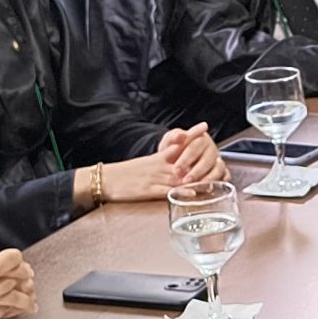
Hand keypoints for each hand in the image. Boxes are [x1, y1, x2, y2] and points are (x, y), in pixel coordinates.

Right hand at [103, 124, 221, 201]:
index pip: (177, 144)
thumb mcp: (143, 164)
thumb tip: (176, 166)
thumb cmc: (123, 174)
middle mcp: (158, 166)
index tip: (204, 127)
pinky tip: (192, 191)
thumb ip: (160, 164)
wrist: (105, 179)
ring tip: (212, 174)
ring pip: (179, 175)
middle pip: (182, 157)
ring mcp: (155, 177)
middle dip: (198, 151)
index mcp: (157, 158)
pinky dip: (180, 191)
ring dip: (195, 175)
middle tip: (212, 143)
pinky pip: (168, 190)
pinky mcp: (149, 190)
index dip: (191, 135)